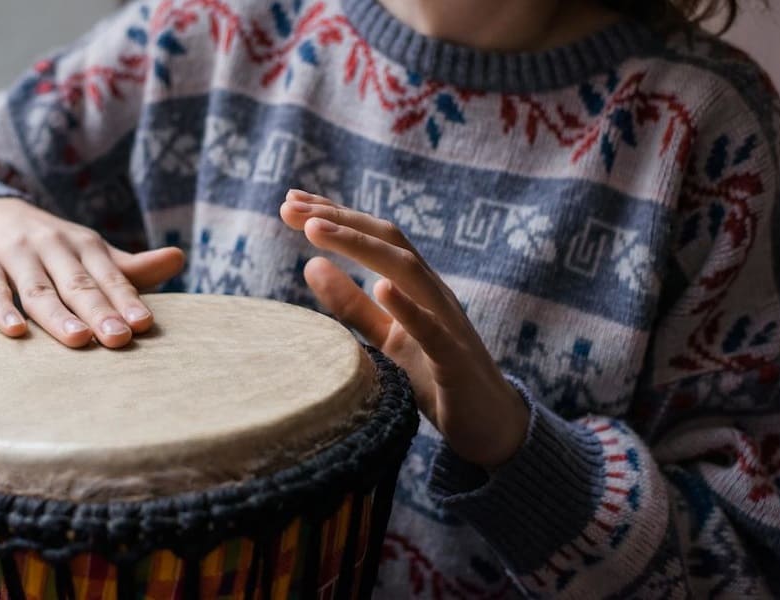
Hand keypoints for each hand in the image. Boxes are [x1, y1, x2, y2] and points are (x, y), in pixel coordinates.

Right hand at [0, 197, 184, 347]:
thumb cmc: (52, 246)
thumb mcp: (90, 251)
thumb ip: (130, 267)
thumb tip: (179, 258)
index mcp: (84, 245)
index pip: (109, 276)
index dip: (126, 299)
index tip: (143, 324)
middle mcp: (53, 246)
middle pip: (78, 284)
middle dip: (99, 311)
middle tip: (119, 339)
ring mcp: (16, 254)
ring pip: (39, 290)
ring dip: (59, 315)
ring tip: (78, 339)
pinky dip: (2, 309)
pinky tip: (15, 331)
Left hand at [280, 189, 528, 467]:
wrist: (489, 424)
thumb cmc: (436, 376)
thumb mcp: (384, 336)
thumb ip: (351, 304)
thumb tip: (310, 265)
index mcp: (414, 285)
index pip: (372, 238)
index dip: (334, 217)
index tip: (291, 203)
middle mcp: (432, 292)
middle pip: (386, 241)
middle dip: (339, 219)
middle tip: (291, 206)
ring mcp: (447, 322)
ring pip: (406, 271)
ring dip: (360, 246)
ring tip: (317, 229)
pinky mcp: (454, 359)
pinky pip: (432, 328)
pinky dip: (408, 306)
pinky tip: (381, 286)